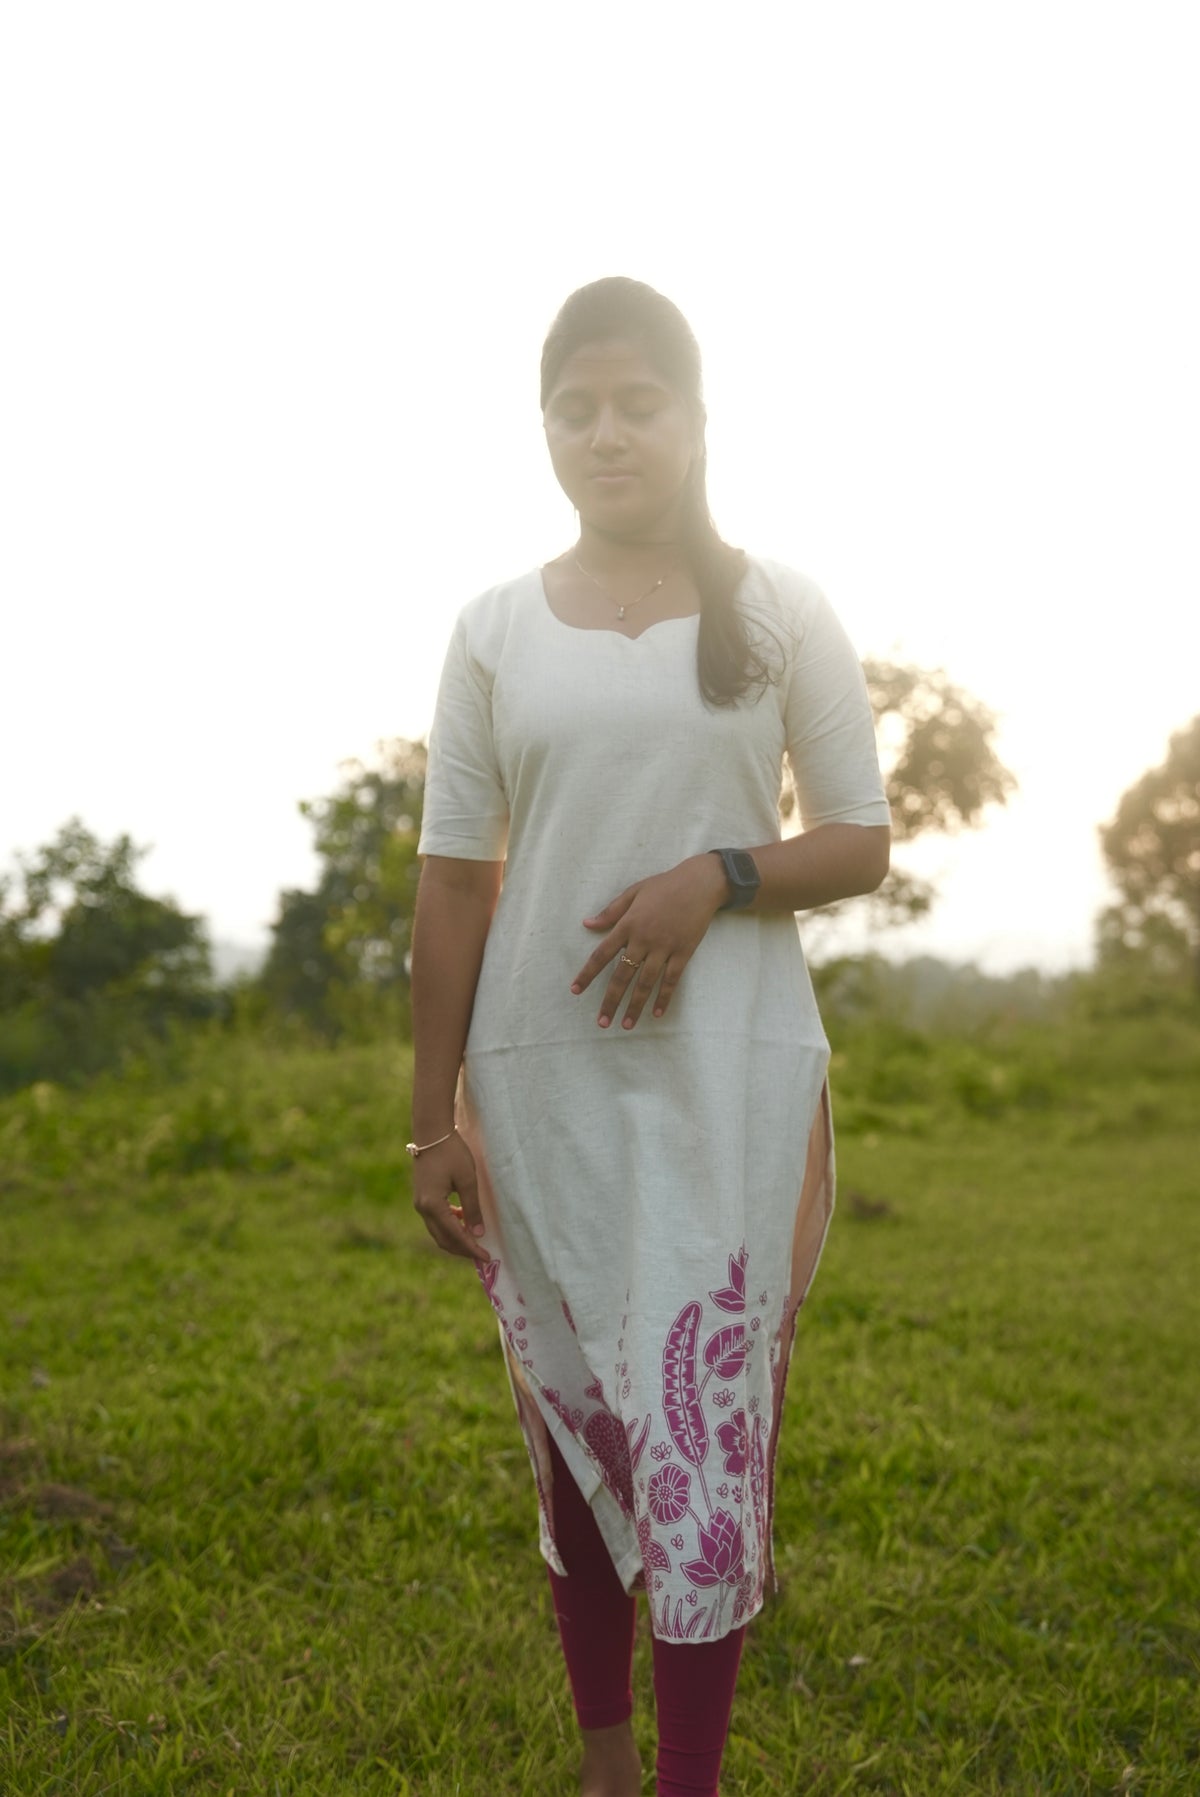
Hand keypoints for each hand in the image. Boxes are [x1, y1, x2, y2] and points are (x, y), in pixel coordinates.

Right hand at [410, 1134, 491, 1264]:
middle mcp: (422, 1208)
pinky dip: (450, 1225)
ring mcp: (420, 1203)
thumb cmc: (452, 1153)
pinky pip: (436, 1220)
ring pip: (438, 1231)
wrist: (431, 1133)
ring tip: (475, 1239)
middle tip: (481, 1254)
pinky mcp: (422, 1198)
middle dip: (462, 1249)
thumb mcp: (467, 1180)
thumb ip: (472, 1208)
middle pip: (443, 1239)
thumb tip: (478, 1233)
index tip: (486, 1258)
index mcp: (432, 1205)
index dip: (471, 1248)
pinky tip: (464, 1218)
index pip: (455, 1235)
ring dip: (456, 1238)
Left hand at [570, 853, 727, 1028]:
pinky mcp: (683, 953)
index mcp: (628, 925)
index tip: (575, 990)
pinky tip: (656, 1013)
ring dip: (635, 1006)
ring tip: (626, 1025)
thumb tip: (587, 924)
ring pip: (646, 983)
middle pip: (622, 976)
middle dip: (611, 1001)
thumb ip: (610, 912)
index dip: (587, 974)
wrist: (699, 884)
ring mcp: (664, 948)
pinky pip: (671, 980)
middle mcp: (643, 940)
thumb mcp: (633, 892)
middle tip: (602, 1022)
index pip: (602, 954)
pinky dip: (664, 997)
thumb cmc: (664, 886)